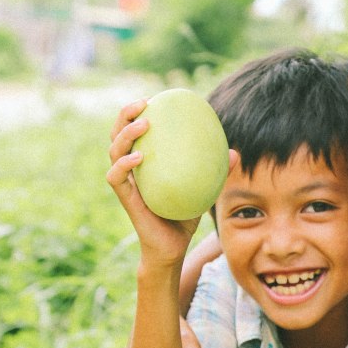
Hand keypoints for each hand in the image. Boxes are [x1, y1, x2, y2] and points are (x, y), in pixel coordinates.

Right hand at [106, 100, 200, 265]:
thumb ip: (215, 172)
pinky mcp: (125, 199)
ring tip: (144, 124)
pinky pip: (116, 178)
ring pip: (113, 151)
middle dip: (125, 115)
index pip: (134, 132)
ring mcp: (126, 183)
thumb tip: (234, 153)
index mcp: (145, 163)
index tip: (153, 99)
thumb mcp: (202, 190)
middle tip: (144, 103)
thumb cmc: (184, 217)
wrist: (173, 248)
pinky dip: (125, 164)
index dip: (137, 113)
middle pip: (117, 134)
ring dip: (126, 134)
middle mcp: (131, 170)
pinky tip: (139, 157)